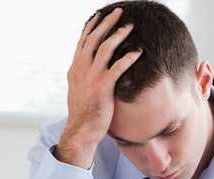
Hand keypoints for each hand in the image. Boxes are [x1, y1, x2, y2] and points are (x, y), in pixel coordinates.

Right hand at [55, 8, 141, 167]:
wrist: (81, 130)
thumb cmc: (84, 114)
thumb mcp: (79, 92)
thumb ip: (84, 78)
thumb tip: (90, 71)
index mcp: (75, 69)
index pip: (83, 41)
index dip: (92, 27)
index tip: (100, 16)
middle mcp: (81, 69)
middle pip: (94, 39)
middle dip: (107, 23)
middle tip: (119, 12)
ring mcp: (91, 77)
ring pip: (105, 48)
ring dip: (119, 35)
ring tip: (131, 26)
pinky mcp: (103, 87)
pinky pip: (117, 67)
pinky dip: (128, 57)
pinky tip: (138, 51)